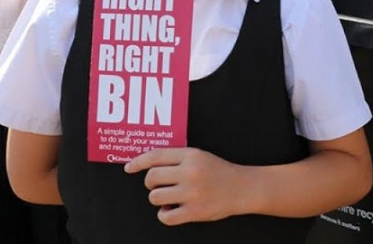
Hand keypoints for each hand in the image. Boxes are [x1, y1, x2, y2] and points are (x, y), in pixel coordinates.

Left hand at [125, 148, 243, 224]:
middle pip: (152, 177)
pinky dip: (165, 214)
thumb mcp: (200, 156)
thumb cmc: (219, 172)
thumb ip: (177, 159)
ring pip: (155, 197)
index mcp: (191, 155)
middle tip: (162, 185)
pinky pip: (164, 217)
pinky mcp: (194, 212)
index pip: (155, 156)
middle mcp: (190, 172)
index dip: (138, 162)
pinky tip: (173, 210)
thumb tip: (146, 166)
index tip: (129, 168)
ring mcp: (192, 193)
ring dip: (159, 198)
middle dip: (152, 183)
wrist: (243, 188)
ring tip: (171, 198)